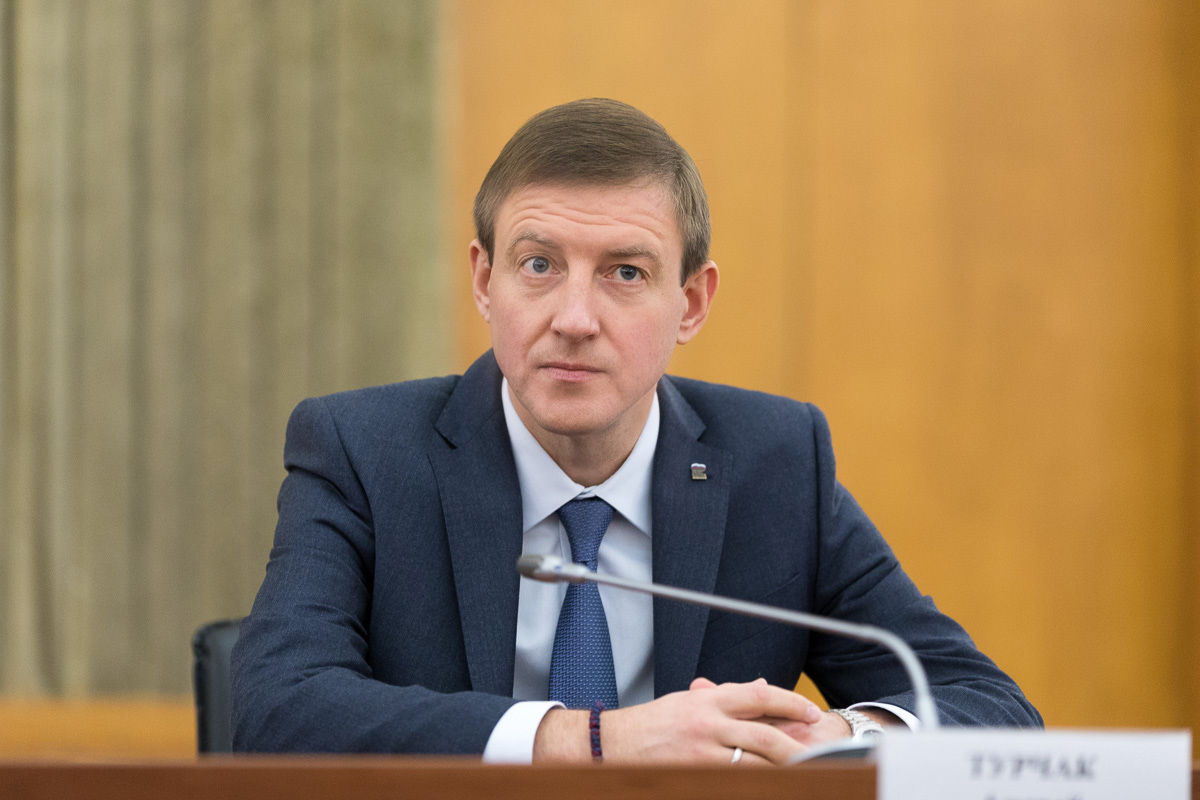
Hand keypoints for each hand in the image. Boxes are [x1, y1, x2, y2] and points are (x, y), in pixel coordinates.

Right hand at [532, 677, 822, 764]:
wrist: (611, 745)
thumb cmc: (650, 725)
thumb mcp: (689, 702)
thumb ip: (725, 698)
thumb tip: (761, 689)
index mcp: (708, 700)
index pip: (759, 696)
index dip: (790, 704)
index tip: (811, 713)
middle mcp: (707, 724)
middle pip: (764, 734)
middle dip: (795, 745)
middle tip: (817, 752)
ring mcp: (700, 753)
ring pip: (752, 762)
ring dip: (779, 769)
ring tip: (801, 773)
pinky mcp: (694, 775)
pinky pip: (731, 781)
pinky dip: (750, 782)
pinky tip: (764, 783)